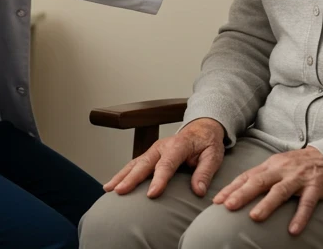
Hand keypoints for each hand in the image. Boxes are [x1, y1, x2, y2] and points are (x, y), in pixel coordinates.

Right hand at [103, 118, 226, 197]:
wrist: (202, 128)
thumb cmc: (207, 143)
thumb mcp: (213, 155)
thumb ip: (205, 172)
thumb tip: (198, 191)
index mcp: (178, 145)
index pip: (167, 164)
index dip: (159, 179)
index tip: (152, 195)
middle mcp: (162, 146)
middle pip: (144, 163)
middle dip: (131, 178)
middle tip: (120, 192)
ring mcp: (154, 150)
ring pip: (134, 163)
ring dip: (121, 176)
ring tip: (109, 189)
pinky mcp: (150, 155)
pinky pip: (134, 164)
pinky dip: (122, 174)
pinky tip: (112, 185)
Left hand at [213, 146, 322, 235]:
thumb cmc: (299, 165)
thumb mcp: (278, 166)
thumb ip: (261, 177)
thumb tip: (237, 192)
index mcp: (271, 165)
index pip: (247, 176)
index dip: (232, 188)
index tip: (217, 201)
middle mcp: (282, 169)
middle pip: (260, 181)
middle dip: (243, 193)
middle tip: (228, 206)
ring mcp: (299, 177)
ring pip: (281, 191)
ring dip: (267, 204)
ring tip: (255, 217)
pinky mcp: (316, 186)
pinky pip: (307, 203)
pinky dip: (300, 216)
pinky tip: (293, 229)